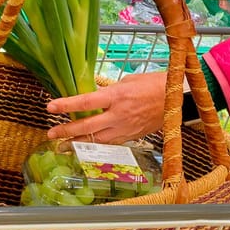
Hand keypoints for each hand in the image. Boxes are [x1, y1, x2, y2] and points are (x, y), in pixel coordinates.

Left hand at [48, 71, 169, 144]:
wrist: (179, 99)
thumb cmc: (155, 84)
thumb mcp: (128, 81)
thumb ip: (110, 91)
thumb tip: (95, 95)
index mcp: (117, 96)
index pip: (86, 101)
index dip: (67, 105)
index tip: (50, 107)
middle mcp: (119, 115)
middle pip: (88, 126)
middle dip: (67, 131)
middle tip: (51, 134)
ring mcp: (126, 128)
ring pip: (97, 140)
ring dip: (78, 143)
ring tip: (63, 146)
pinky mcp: (132, 136)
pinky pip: (110, 144)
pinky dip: (96, 146)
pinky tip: (86, 148)